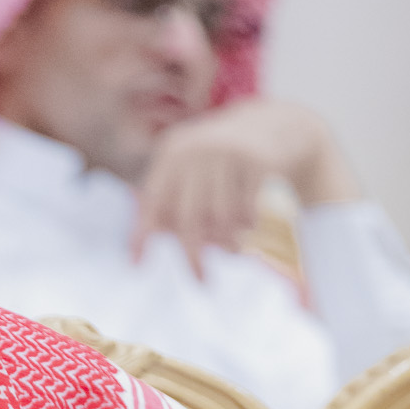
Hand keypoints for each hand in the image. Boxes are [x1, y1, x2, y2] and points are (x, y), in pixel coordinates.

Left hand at [134, 98, 358, 276]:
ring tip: (234, 247)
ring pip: (222, 218)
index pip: (153, 200)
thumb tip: (148, 241)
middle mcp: (197, 148)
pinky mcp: (258, 160)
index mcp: (172, 151)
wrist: (273, 126)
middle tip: (200, 281)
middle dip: (193, 255)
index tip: (136, 265)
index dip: (142, 233)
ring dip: (229, 241)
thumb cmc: (220, 163)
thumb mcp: (191, 173)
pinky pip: (249, 210)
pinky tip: (251, 225)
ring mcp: (229, 151)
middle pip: (189, 217)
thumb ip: (169, 203)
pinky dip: (249, 225)